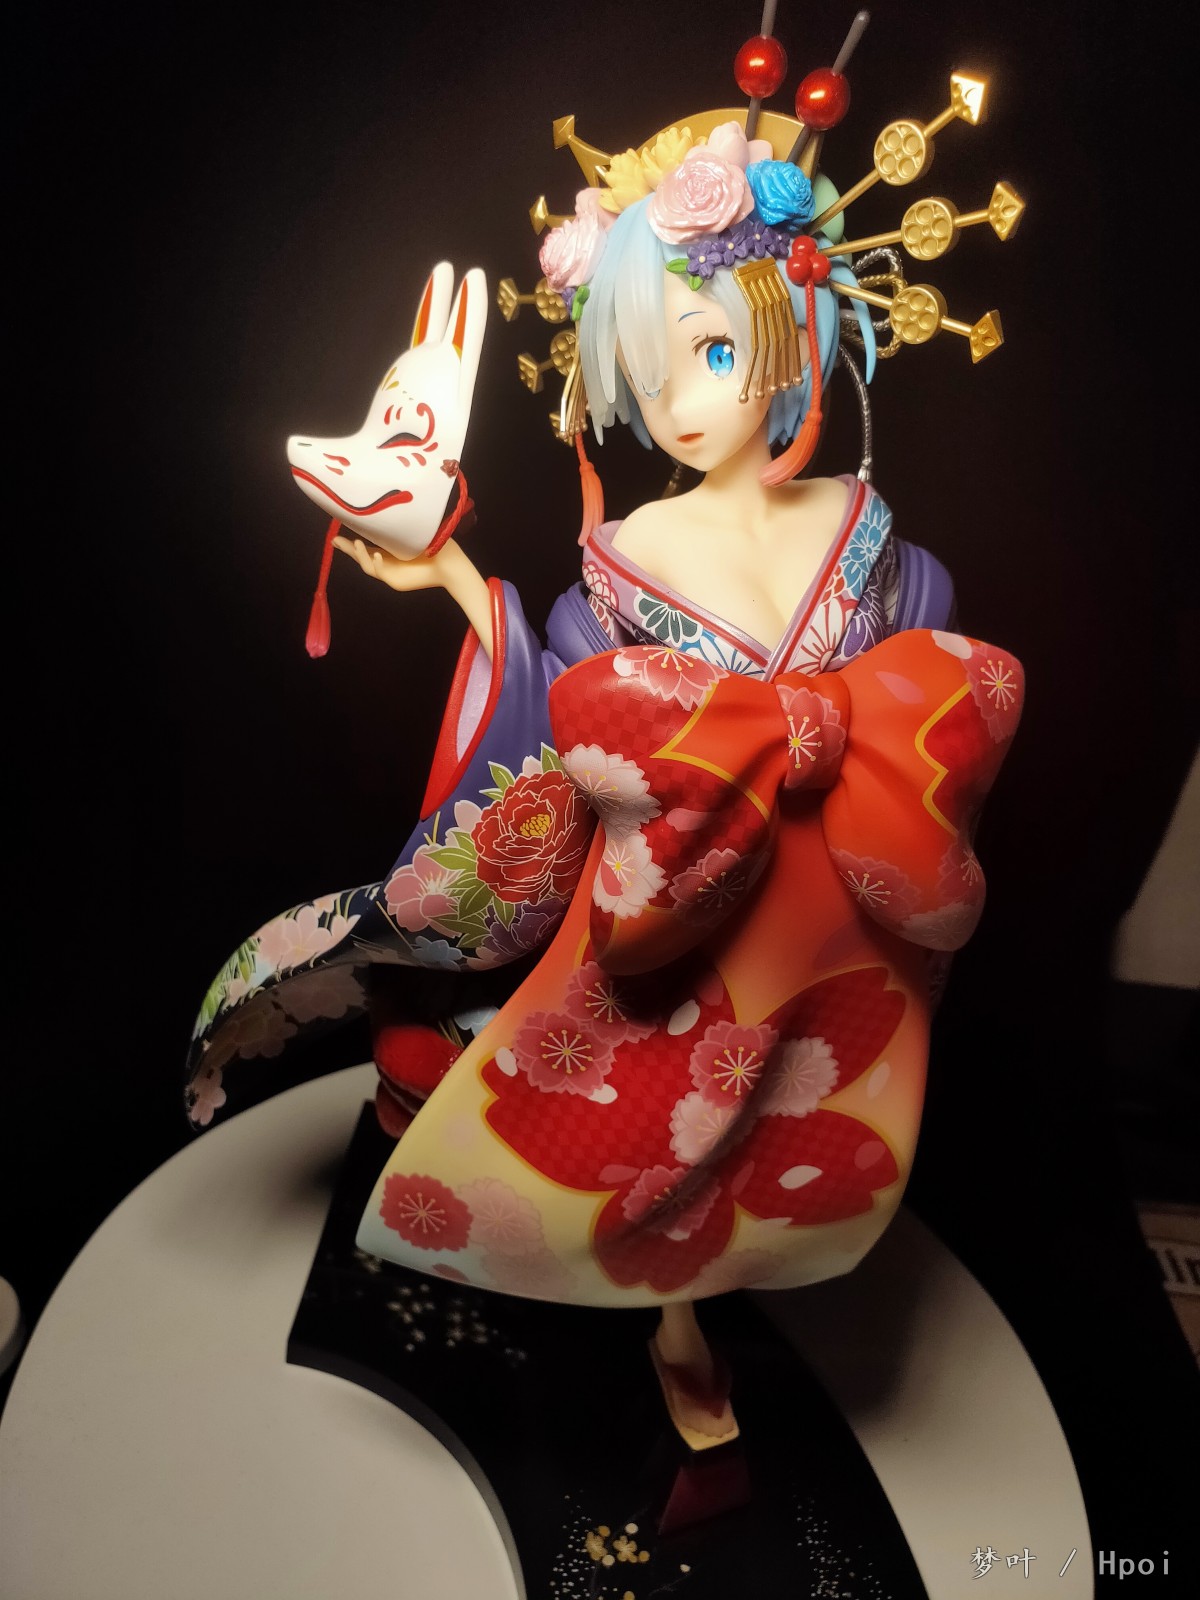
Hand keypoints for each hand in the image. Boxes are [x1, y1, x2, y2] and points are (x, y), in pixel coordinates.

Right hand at [332, 533, 493, 658]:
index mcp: (391, 551)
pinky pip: (380, 573)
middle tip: (334, 540)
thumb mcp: (416, 530)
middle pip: (361, 557)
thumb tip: (391, 503)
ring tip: (355, 542)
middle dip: (347, 549)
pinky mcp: (397, 581)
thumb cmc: (437, 545)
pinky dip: (376, 563)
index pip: (367, 546)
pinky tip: (376, 554)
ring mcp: (391, 573)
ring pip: (367, 566)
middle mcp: (388, 563)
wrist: (451, 564)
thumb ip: (402, 522)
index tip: (339, 531)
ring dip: (360, 554)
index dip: (353, 540)